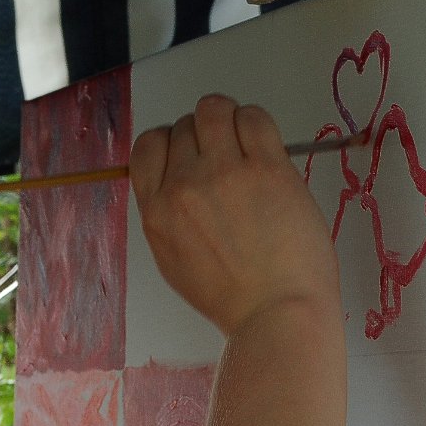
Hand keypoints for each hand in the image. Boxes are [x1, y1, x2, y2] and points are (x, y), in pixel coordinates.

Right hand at [130, 95, 338, 335]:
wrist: (277, 315)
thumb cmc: (233, 299)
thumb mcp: (175, 261)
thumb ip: (170, 216)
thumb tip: (179, 178)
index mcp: (157, 212)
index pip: (148, 145)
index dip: (172, 142)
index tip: (193, 157)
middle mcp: (183, 186)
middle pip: (184, 127)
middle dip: (206, 136)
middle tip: (230, 160)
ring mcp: (224, 173)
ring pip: (215, 110)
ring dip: (229, 119)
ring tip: (248, 146)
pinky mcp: (266, 168)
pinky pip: (254, 117)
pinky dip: (256, 121)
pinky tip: (266, 147)